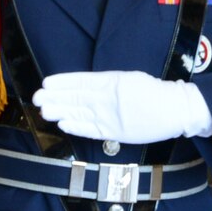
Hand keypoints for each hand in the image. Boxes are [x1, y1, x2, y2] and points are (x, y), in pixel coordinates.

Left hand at [33, 70, 211, 144]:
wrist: (174, 109)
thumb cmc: (152, 91)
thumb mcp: (129, 78)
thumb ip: (108, 83)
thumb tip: (86, 87)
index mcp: (113, 81)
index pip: (82, 82)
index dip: (63, 83)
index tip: (46, 83)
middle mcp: (109, 98)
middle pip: (77, 98)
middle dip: (55, 98)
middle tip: (37, 98)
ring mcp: (111, 116)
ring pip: (80, 114)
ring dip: (61, 112)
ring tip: (44, 111)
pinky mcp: (116, 132)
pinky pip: (92, 130)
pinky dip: (76, 127)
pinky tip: (63, 124)